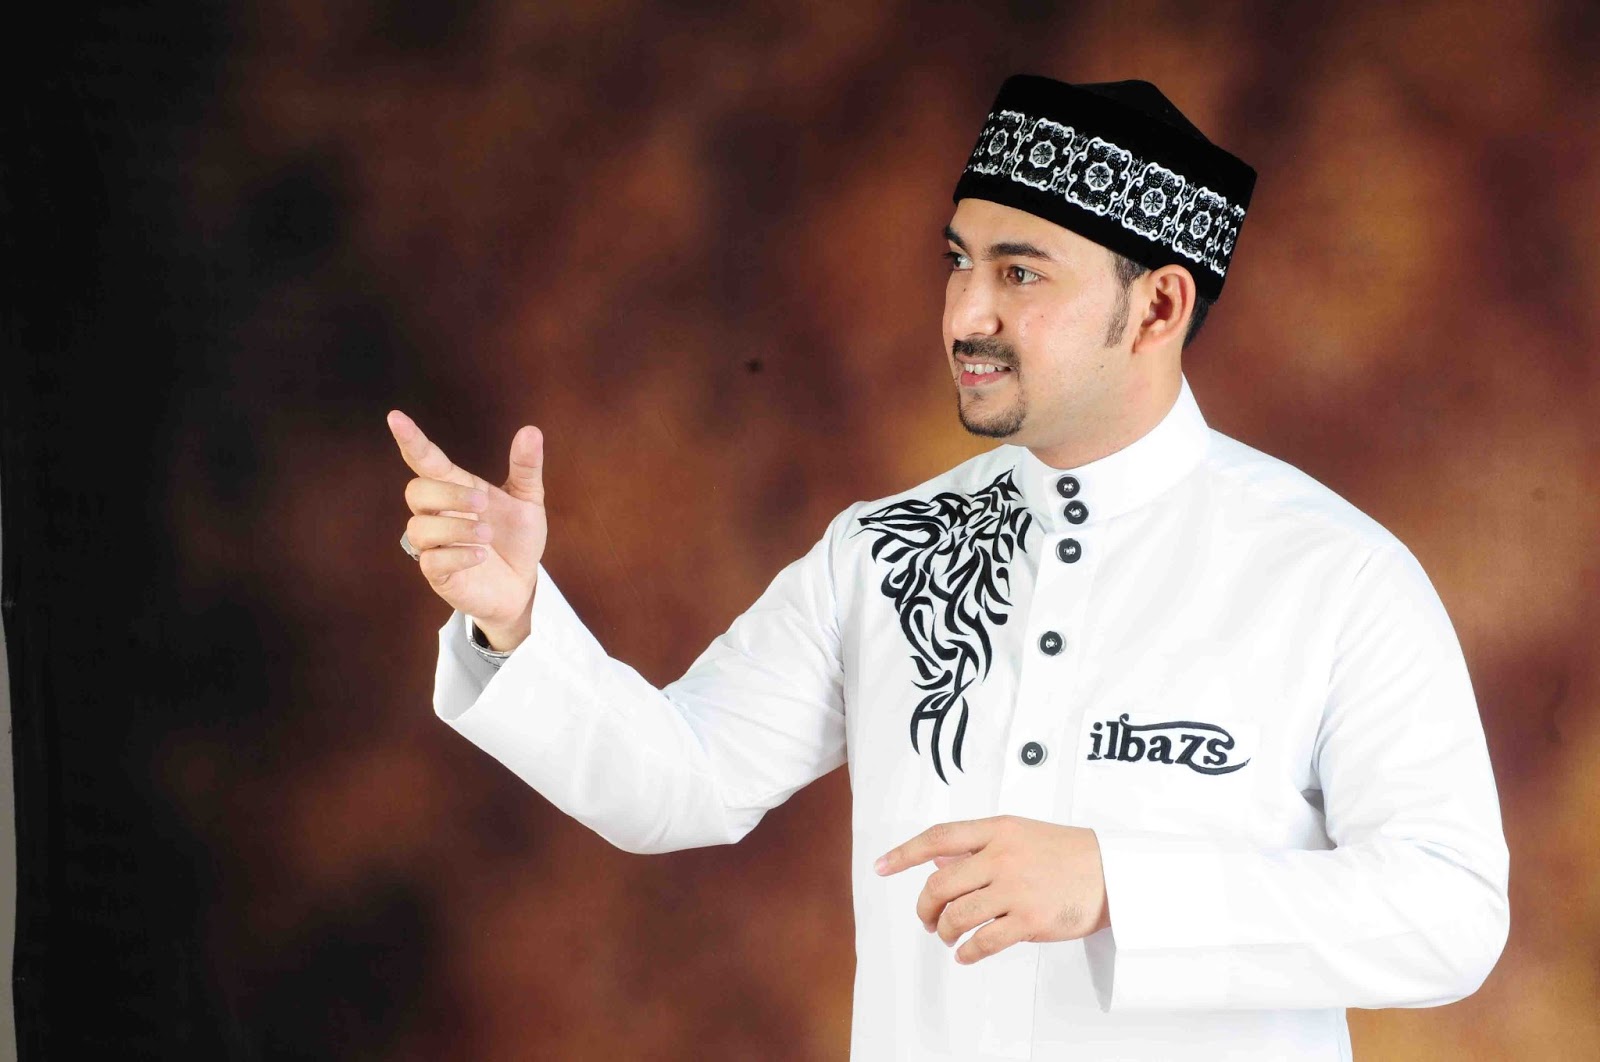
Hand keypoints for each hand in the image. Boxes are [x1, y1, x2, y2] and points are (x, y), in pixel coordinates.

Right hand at [387, 410, 546, 649]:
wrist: (522, 585)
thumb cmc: (516, 539)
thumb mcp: (528, 501)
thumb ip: (526, 468)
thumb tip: (531, 430)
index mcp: (457, 488)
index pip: (426, 460)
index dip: (411, 440)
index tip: (396, 417)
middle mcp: (439, 514)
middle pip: (416, 492)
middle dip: (447, 494)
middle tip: (482, 505)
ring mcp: (435, 545)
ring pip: (419, 528)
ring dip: (454, 527)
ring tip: (486, 535)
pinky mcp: (438, 573)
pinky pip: (431, 561)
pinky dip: (457, 555)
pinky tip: (481, 555)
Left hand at [874, 815, 1109, 964]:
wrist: (1114, 873)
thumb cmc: (1067, 853)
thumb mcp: (1020, 835)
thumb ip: (979, 847)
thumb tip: (939, 862)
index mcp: (997, 830)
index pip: (939, 838)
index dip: (904, 853)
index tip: (882, 866)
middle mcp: (1002, 857)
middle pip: (940, 884)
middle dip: (924, 907)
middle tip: (926, 918)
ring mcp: (1015, 889)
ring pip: (957, 915)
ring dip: (944, 931)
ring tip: (947, 936)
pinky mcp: (1029, 920)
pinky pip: (983, 942)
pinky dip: (967, 952)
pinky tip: (965, 954)